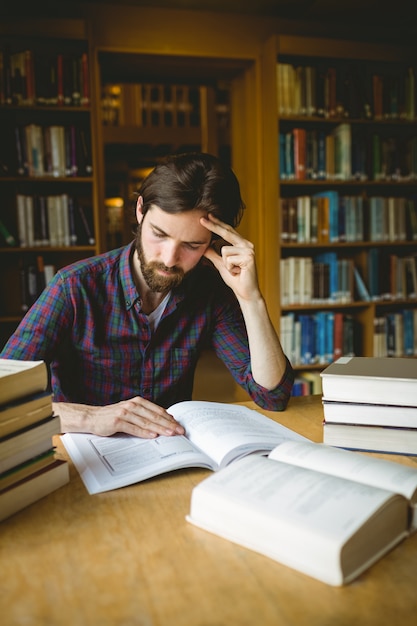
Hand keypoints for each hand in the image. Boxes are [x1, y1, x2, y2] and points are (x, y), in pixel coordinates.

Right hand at [56, 396, 184, 437]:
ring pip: (146, 422)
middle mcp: (132, 405)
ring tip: (170, 434)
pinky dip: (144, 432)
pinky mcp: (117, 421)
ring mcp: (124, 413)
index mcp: (137, 402)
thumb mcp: (130, 412)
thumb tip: (164, 419)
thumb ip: (144, 414)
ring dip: (160, 428)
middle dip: (168, 424)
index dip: (170, 418)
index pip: (157, 410)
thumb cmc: (112, 416)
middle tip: (180, 431)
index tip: (180, 425)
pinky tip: (152, 436)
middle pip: (154, 416)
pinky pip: (133, 428)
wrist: (91, 417)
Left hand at [201, 215, 259, 300]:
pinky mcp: (249, 257)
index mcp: (241, 244)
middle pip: (226, 233)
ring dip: (225, 264)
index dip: (217, 224)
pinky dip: (230, 268)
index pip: (227, 231)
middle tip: (202, 218)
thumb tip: (204, 245)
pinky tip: (237, 272)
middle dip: (213, 226)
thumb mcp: (221, 264)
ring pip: (224, 250)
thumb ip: (213, 254)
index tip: (207, 216)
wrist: (245, 292)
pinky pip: (228, 259)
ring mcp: (249, 250)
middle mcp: (247, 244)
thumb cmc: (234, 278)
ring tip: (234, 270)